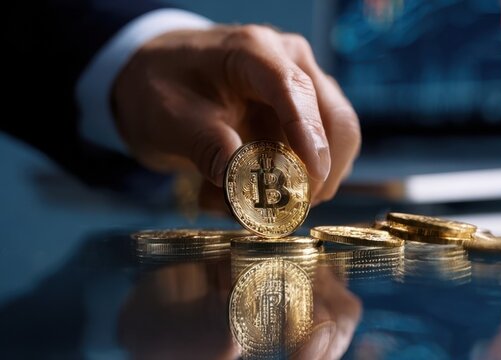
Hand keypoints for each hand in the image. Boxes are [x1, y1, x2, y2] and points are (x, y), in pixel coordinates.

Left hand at [113, 25, 360, 205]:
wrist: (159, 81)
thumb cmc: (161, 88)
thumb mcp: (168, 117)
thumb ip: (206, 146)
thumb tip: (239, 181)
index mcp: (255, 52)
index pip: (296, 90)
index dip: (309, 135)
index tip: (312, 177)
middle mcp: (292, 63)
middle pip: (336, 120)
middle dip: (319, 172)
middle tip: (289, 209)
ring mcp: (305, 89)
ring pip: (336, 143)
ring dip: (305, 183)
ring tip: (252, 203)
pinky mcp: (307, 115)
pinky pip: (321, 155)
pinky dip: (295, 183)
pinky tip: (253, 192)